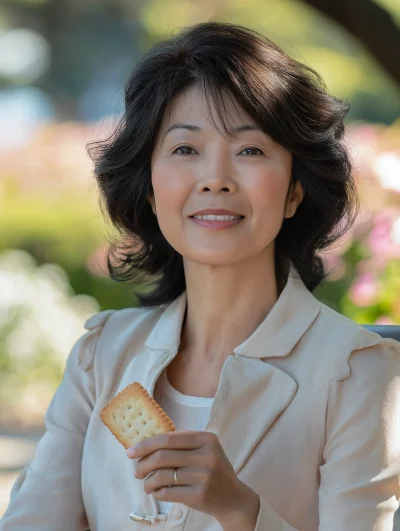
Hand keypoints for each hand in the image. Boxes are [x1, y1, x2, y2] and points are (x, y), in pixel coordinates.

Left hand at [126, 430, 258, 526]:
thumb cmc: (213, 470)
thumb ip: (182, 443)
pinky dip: (157, 492)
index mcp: (206, 438)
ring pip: (162, 475)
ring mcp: (204, 476)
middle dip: (143, 463)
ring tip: (146, 484)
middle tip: (136, 470)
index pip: (168, 438)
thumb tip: (147, 442)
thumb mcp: (205, 450)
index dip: (146, 444)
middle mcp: (206, 455)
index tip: (131, 451)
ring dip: (147, 481)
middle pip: (163, 456)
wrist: (234, 498)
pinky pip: (168, 492)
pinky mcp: (199, 495)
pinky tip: (157, 492)